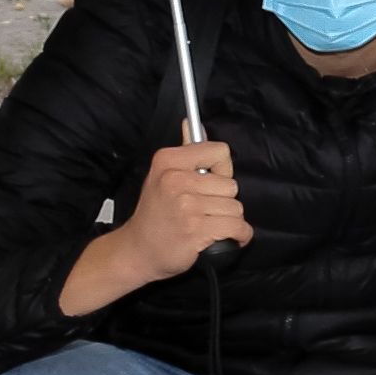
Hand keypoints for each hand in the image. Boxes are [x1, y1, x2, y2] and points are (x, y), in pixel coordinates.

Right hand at [67, 140, 247, 311]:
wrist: (137, 251)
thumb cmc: (154, 215)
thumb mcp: (162, 176)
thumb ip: (184, 151)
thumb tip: (191, 123)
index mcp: (168, 161)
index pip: (220, 151)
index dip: (220, 170)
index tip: (209, 181)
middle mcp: (175, 180)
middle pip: (231, 184)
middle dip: (222, 200)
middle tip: (199, 210)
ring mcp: (186, 206)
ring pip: (236, 207)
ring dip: (227, 220)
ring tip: (204, 224)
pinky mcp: (196, 230)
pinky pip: (238, 227)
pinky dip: (238, 235)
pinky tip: (223, 238)